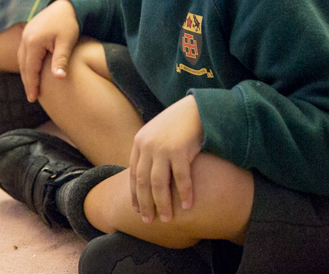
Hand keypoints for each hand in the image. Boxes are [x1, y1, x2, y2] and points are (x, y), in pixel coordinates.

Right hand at [17, 0, 80, 101]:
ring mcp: (25, 34)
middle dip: (27, 82)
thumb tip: (59, 78)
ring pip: (22, 59)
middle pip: (23, 65)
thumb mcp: (66, 42)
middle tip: (32, 97)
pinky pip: (24, 52)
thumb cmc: (69, 24)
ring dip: (26, 73)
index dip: (32, 85)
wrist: (67, 5)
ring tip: (32, 87)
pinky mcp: (28, 32)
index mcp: (33, 42)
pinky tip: (32, 70)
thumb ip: (61, 60)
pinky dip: (27, 63)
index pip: (30, 69)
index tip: (34, 98)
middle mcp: (25, 38)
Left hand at [128, 95, 203, 223]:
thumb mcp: (157, 134)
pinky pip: (181, 177)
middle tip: (149, 221)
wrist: (196, 108)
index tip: (138, 210)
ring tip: (167, 218)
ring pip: (159, 183)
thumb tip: (146, 176)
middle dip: (146, 204)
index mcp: (139, 143)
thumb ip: (149, 152)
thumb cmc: (178, 124)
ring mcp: (163, 148)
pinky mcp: (180, 149)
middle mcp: (147, 146)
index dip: (135, 195)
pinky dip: (184, 193)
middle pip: (143, 182)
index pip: (133, 174)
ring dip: (162, 204)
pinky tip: (186, 205)